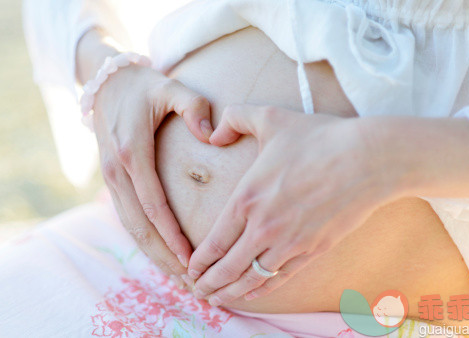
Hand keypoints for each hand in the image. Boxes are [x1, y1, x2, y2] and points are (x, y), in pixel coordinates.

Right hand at [77, 30, 213, 275]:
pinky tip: (164, 256)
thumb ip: (194, 107)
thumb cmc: (145, 87)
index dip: (172, 235)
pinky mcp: (113, 182)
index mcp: (132, 154)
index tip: (192, 258)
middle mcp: (117, 173)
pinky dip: (146, 241)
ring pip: (132, 228)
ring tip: (181, 279)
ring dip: (154, 256)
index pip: (154, 205)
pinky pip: (129, 219)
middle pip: (140, 227)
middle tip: (192, 282)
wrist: (107, 83)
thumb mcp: (171, 87)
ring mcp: (111, 179)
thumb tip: (211, 135)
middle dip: (165, 258)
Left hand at [187, 105, 402, 305]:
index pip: (214, 242)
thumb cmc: (319, 138)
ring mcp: (290, 242)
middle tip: (197, 293)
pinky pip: (282, 277)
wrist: (367, 159)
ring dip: (232, 292)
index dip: (199, 262)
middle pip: (228, 267)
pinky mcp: (314, 249)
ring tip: (219, 299)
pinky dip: (263, 289)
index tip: (189, 271)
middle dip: (208, 284)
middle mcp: (264, 227)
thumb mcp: (270, 118)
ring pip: (253, 278)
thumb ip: (234, 119)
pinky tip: (254, 292)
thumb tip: (212, 133)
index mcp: (247, 198)